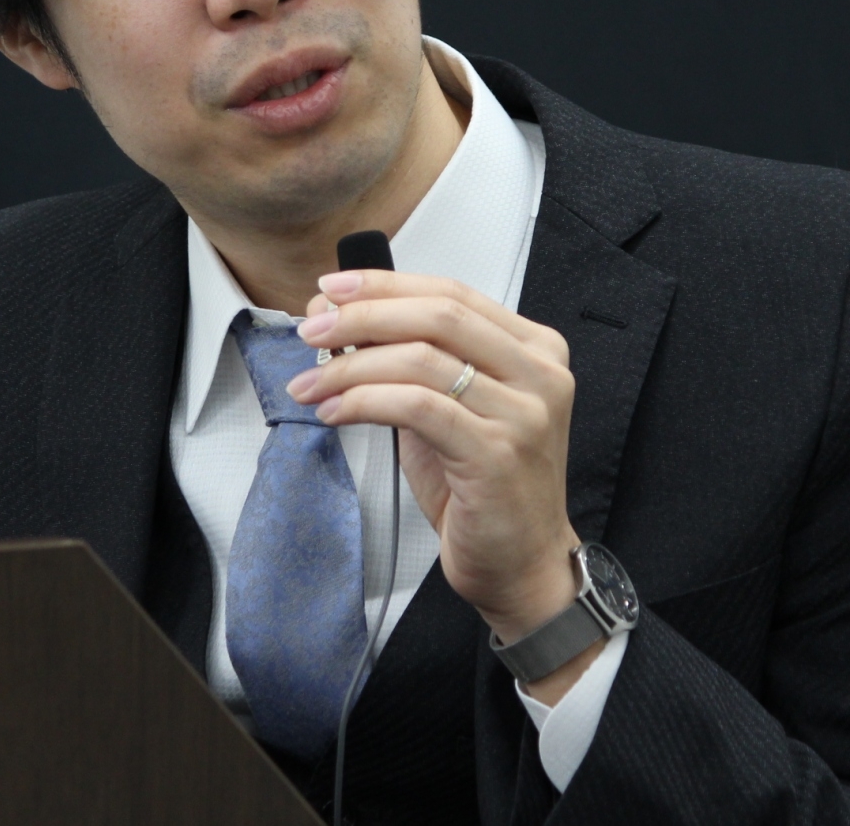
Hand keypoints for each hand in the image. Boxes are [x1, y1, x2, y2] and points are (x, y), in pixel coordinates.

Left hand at [289, 269, 586, 664]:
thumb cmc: (484, 487)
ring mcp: (524, 414)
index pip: (452, 293)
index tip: (331, 289)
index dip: (385, 285)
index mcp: (534, 349)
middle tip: (312, 329)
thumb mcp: (451, 407)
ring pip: (420, 359)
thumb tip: (341, 318)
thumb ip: (412, 360)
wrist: (523, 564)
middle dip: (362, 316)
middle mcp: (539, 374)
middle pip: (437, 315)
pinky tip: (334, 413)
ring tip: (311, 384)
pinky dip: (364, 402)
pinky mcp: (497, 454)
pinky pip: (416, 407)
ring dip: (350, 367)